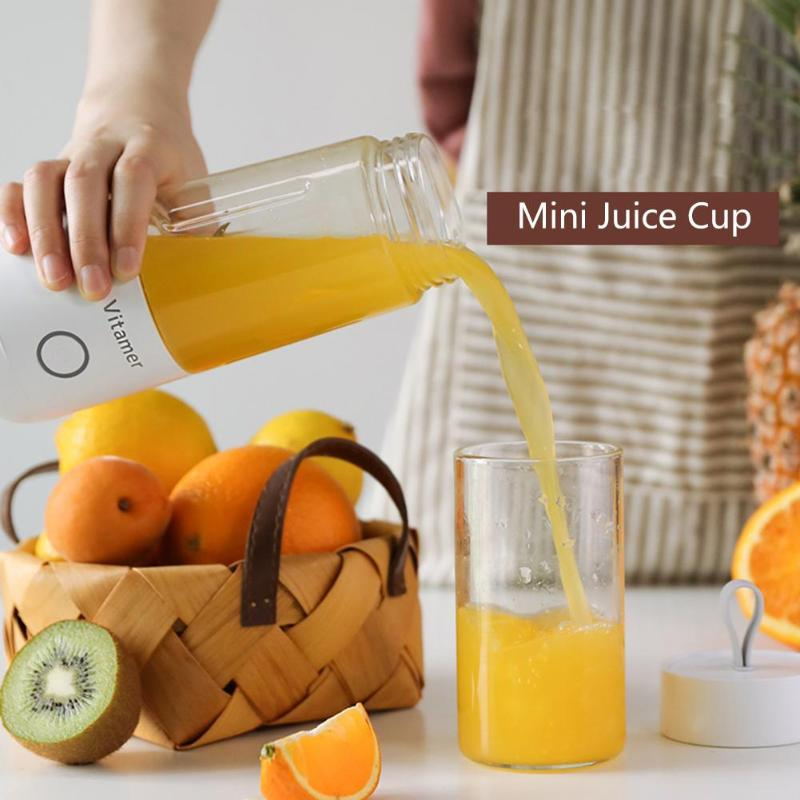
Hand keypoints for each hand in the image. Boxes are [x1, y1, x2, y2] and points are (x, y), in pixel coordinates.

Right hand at [0, 83, 205, 299]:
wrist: (137, 107)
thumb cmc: (168, 158)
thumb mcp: (193, 183)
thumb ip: (196, 225)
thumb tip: (200, 278)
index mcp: (148, 146)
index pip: (132, 179)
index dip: (127, 225)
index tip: (126, 270)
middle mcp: (104, 144)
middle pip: (84, 183)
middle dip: (85, 242)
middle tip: (92, 288)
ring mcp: (70, 153)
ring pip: (45, 181)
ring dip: (46, 233)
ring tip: (54, 279)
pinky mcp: (49, 167)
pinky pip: (20, 185)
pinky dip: (12, 214)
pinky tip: (17, 249)